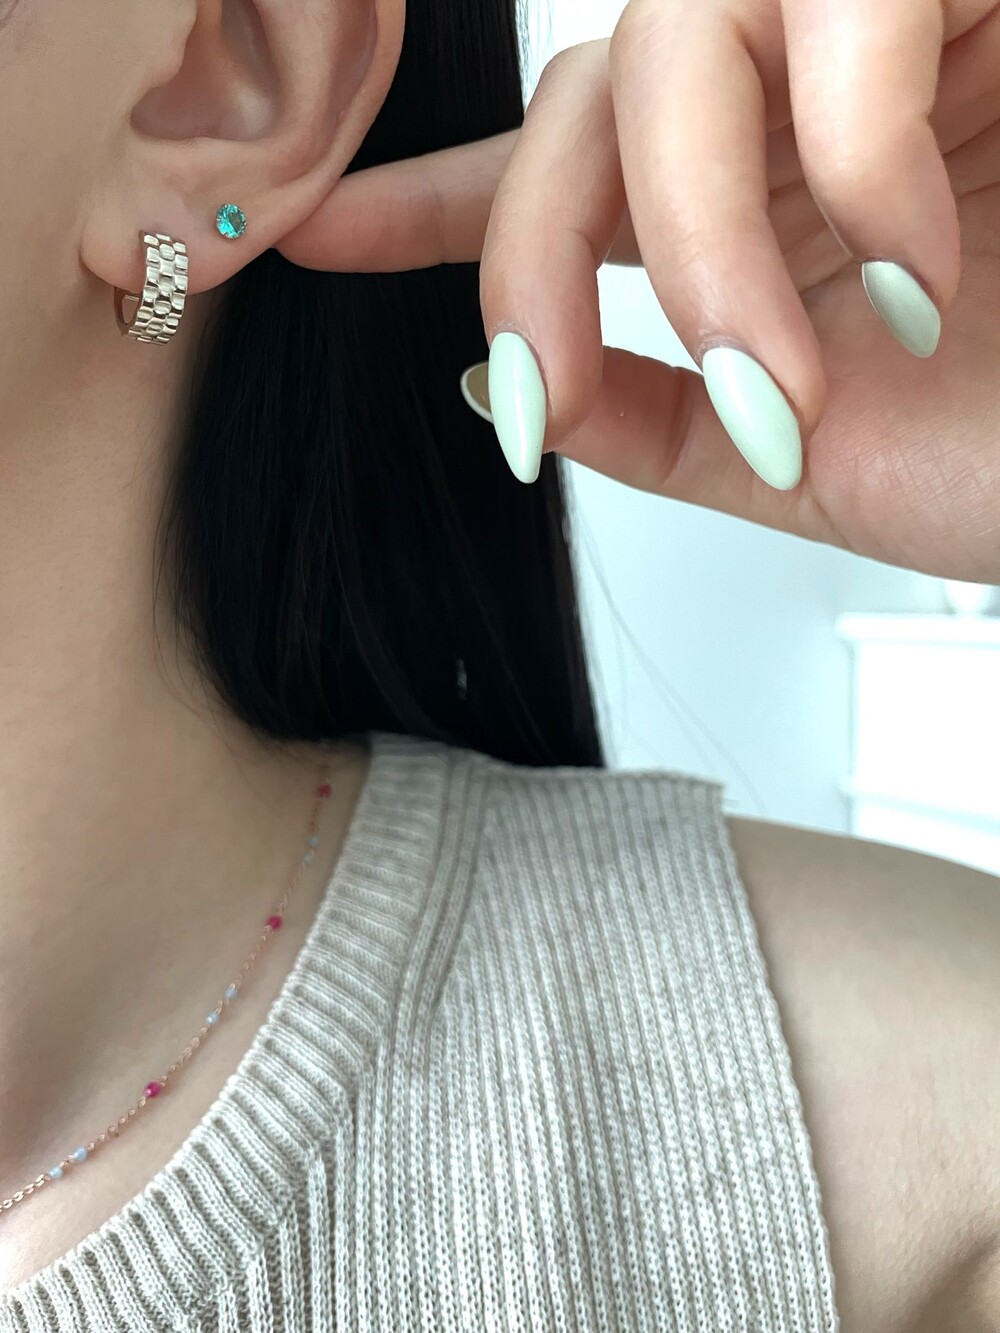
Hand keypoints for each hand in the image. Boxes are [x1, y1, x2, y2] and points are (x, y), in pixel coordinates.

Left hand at [280, 0, 999, 583]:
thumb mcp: (812, 472)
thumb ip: (660, 427)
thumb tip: (518, 398)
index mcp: (765, 221)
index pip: (571, 178)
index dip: (435, 206)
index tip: (317, 238)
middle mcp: (814, 115)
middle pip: (588, 103)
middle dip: (528, 255)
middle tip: (540, 395)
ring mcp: (892, 44)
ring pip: (675, 46)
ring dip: (688, 236)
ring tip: (774, 387)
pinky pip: (838, 7)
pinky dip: (843, 158)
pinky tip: (903, 264)